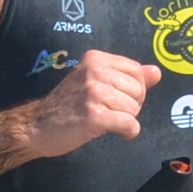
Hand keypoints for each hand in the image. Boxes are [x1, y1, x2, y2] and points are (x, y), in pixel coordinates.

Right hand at [15, 50, 154, 161]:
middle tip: (110, 112)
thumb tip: (156, 72)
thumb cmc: (66, 105)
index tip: (117, 98)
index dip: (133, 89)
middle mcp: (95, 71)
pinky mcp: (94, 116)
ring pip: (134, 109)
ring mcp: (94, 93)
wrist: (36, 126)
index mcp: (96, 59)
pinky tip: (114, 132)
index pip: (136, 71)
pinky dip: (127, 132)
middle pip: (138, 91)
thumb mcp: (94, 82)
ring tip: (106, 121)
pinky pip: (129, 124)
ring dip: (125, 120)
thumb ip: (126, 75)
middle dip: (130, 106)